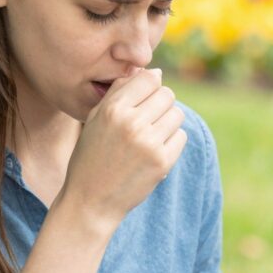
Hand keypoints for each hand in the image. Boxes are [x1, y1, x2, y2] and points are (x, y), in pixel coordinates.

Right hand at [57, 69, 186, 233]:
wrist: (91, 201)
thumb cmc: (92, 156)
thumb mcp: (96, 119)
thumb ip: (120, 92)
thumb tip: (152, 71)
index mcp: (113, 109)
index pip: (149, 78)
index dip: (151, 84)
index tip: (145, 96)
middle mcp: (132, 123)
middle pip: (167, 95)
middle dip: (161, 104)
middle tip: (148, 120)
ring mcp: (149, 143)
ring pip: (177, 114)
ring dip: (167, 123)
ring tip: (150, 136)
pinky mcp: (163, 161)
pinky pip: (181, 136)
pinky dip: (171, 142)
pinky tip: (154, 152)